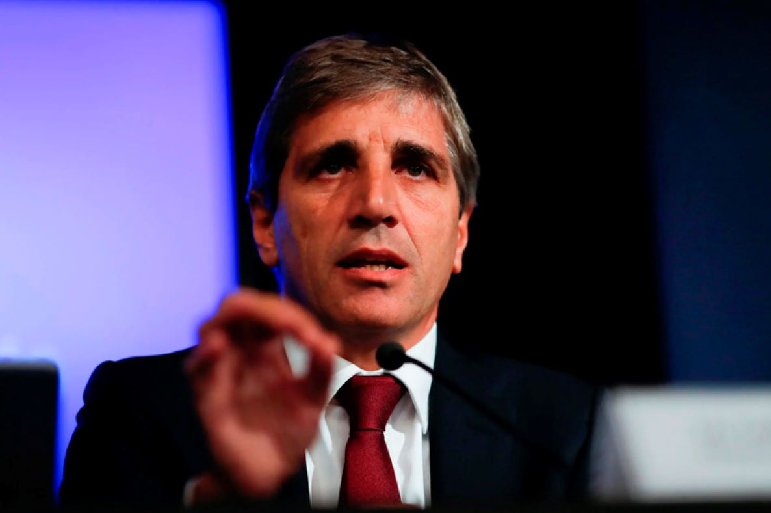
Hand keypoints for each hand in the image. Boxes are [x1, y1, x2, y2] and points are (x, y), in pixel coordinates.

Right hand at [185, 289, 339, 499]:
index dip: (290, 315)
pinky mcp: (207, 398)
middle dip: (260, 305)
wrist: (269, 473)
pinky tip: (219, 346)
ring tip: (257, 317)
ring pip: (211, 328)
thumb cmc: (286, 432)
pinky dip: (206, 354)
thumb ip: (321, 371)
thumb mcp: (313, 400)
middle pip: (237, 308)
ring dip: (232, 318)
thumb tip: (330, 341)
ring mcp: (221, 373)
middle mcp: (240, 354)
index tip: (314, 337)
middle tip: (288, 322)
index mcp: (266, 348)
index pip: (270, 311)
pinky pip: (197, 370)